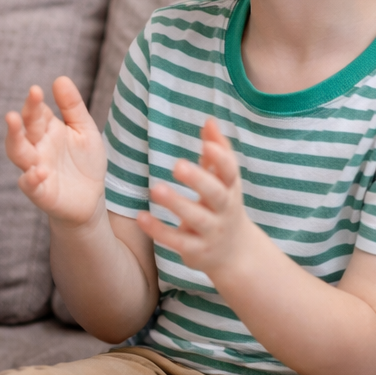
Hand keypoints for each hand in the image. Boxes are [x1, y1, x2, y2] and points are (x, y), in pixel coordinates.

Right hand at [5, 77, 105, 227]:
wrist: (92, 198)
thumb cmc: (84, 161)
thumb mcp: (84, 130)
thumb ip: (72, 106)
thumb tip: (60, 78)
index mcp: (46, 129)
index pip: (35, 112)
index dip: (33, 102)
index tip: (36, 90)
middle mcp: (37, 147)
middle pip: (22, 131)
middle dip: (18, 121)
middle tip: (15, 111)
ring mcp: (36, 168)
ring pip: (17, 154)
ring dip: (14, 141)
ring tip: (13, 127)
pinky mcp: (41, 192)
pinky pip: (29, 185)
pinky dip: (31, 178)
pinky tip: (40, 171)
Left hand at [139, 118, 258, 274]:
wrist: (234, 254)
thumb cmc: (223, 206)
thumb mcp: (224, 181)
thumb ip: (216, 152)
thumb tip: (210, 120)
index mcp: (230, 189)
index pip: (231, 172)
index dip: (221, 158)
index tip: (207, 145)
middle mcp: (224, 210)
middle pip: (215, 194)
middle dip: (198, 180)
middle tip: (178, 165)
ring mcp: (211, 232)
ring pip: (196, 218)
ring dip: (176, 203)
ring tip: (155, 188)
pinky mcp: (196, 250)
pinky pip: (177, 241)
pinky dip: (159, 230)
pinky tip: (141, 217)